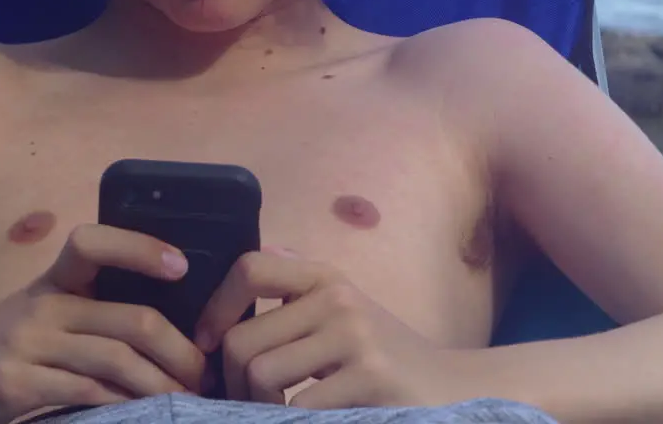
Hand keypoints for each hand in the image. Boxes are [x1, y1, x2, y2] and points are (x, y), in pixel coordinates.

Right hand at [0, 225, 205, 423]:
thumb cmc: (1, 342)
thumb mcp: (41, 310)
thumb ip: (91, 309)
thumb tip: (171, 325)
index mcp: (53, 281)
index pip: (93, 243)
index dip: (141, 247)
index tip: (182, 266)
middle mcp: (42, 307)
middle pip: (132, 319)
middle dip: (181, 349)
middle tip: (205, 372)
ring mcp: (27, 347)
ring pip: (118, 361)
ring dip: (163, 385)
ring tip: (185, 397)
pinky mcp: (15, 387)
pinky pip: (88, 394)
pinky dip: (125, 405)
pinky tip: (144, 412)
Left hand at [194, 248, 468, 408]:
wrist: (454, 388)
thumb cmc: (388, 358)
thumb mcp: (348, 314)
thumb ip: (304, 291)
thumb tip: (259, 256)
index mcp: (328, 278)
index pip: (251, 267)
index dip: (217, 306)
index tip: (208, 343)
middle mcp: (340, 298)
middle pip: (242, 340)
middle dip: (232, 382)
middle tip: (248, 402)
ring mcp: (356, 337)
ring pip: (262, 374)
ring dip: (258, 407)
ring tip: (279, 412)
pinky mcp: (369, 376)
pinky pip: (298, 407)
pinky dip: (291, 421)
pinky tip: (313, 419)